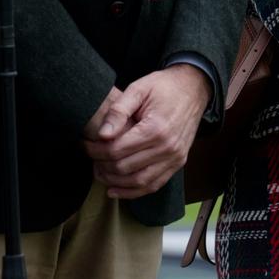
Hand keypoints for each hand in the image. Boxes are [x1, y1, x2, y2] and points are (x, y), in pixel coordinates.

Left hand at [81, 65, 212, 199]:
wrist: (193, 88)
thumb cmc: (164, 87)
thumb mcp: (138, 88)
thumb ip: (118, 111)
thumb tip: (102, 134)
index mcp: (155, 128)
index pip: (117, 150)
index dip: (96, 151)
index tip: (85, 145)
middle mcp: (167, 147)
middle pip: (125, 168)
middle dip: (102, 165)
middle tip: (89, 158)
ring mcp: (175, 158)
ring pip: (138, 181)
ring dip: (115, 182)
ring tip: (99, 174)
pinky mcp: (178, 163)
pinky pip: (154, 185)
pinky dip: (134, 192)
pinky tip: (116, 190)